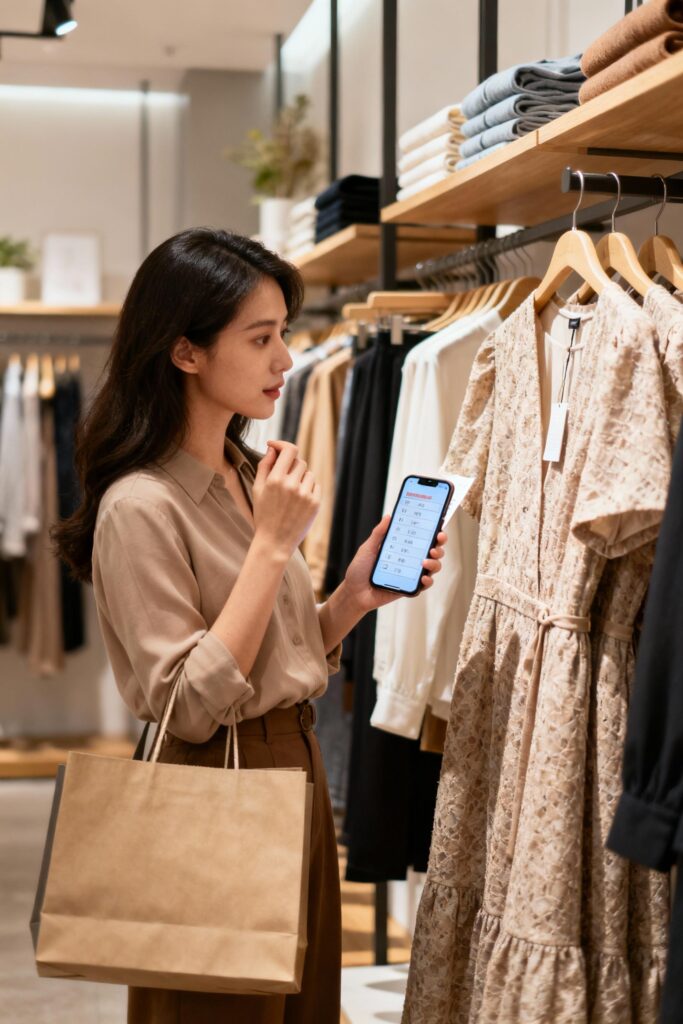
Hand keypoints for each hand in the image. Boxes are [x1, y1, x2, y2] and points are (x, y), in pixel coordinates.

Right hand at [252, 440, 320, 558]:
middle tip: (283, 478)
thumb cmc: (263, 515)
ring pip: (309, 474)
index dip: (283, 444)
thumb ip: (264, 466)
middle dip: (291, 466)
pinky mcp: (316, 503)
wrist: (275, 542)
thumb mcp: (257, 490)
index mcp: (275, 480)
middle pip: (300, 461)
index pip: (289, 450)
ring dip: (301, 478)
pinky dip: (308, 489)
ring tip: (291, 494)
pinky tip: (299, 501)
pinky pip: (316, 486)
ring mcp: (306, 494)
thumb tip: (273, 449)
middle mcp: (292, 485)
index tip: (276, 447)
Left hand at [343, 516, 447, 613]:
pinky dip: (428, 581)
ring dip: (435, 563)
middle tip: (436, 542)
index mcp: (402, 547)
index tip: (437, 527)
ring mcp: (411, 574)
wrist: (354, 593)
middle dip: (439, 545)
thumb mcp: (368, 548)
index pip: (422, 537)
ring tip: (425, 562)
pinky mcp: (409, 588)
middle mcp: (409, 560)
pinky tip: (423, 578)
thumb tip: (389, 517)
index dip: (433, 532)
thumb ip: (378, 533)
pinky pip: (424, 585)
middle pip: (432, 550)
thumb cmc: (359, 570)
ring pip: (432, 567)